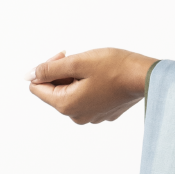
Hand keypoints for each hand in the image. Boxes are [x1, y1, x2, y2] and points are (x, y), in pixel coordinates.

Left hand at [28, 47, 156, 124]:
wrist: (145, 76)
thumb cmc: (114, 67)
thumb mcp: (77, 62)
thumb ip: (49, 69)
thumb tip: (29, 75)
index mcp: (66, 105)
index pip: (37, 87)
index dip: (46, 68)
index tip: (64, 56)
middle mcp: (77, 116)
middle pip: (55, 91)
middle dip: (62, 73)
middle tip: (79, 58)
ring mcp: (92, 117)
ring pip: (71, 94)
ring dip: (76, 79)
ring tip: (94, 68)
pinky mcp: (104, 113)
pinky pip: (87, 98)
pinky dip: (90, 85)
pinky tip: (104, 77)